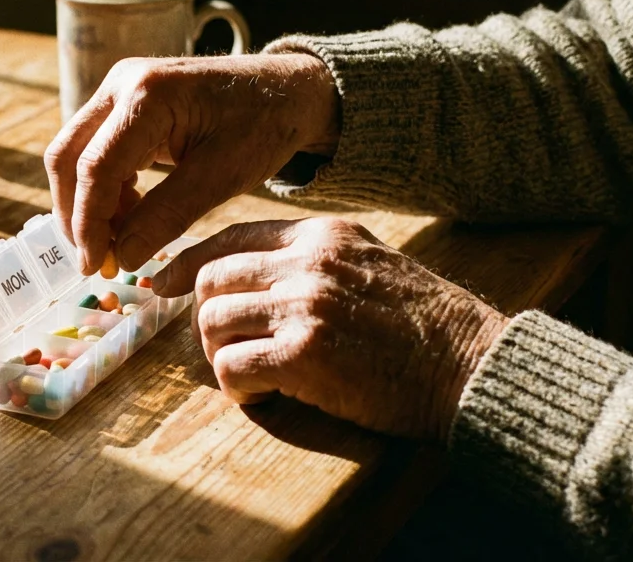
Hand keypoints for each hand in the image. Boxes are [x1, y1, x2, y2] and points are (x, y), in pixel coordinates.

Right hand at [45, 53, 339, 274]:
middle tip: (98, 262)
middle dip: (76, 216)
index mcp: (147, 94)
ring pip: (74, 156)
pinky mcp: (123, 105)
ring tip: (120, 244)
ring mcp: (118, 91)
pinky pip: (94, 151)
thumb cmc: (263, 125)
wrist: (285, 89)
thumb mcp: (223, 174)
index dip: (90, 223)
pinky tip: (130, 219)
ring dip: (88, 205)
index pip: (95, 167)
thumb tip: (123, 258)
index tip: (97, 266)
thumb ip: (169, 214)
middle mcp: (121, 83)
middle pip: (67, 157)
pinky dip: (104, 191)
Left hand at [153, 217, 507, 440]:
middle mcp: (308, 263)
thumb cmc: (424, 324)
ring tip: (254, 375)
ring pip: (213, 323)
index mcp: (322, 236)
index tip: (163, 282)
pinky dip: (238, 389)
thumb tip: (252, 273)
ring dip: (222, 356)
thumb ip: (314, 261)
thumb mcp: (370, 262)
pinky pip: (232, 367)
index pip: (231, 236)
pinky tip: (263, 397)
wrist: (470, 365)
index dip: (188, 263)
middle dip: (206, 318)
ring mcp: (305, 307)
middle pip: (211, 280)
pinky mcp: (304, 356)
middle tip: (227, 347)